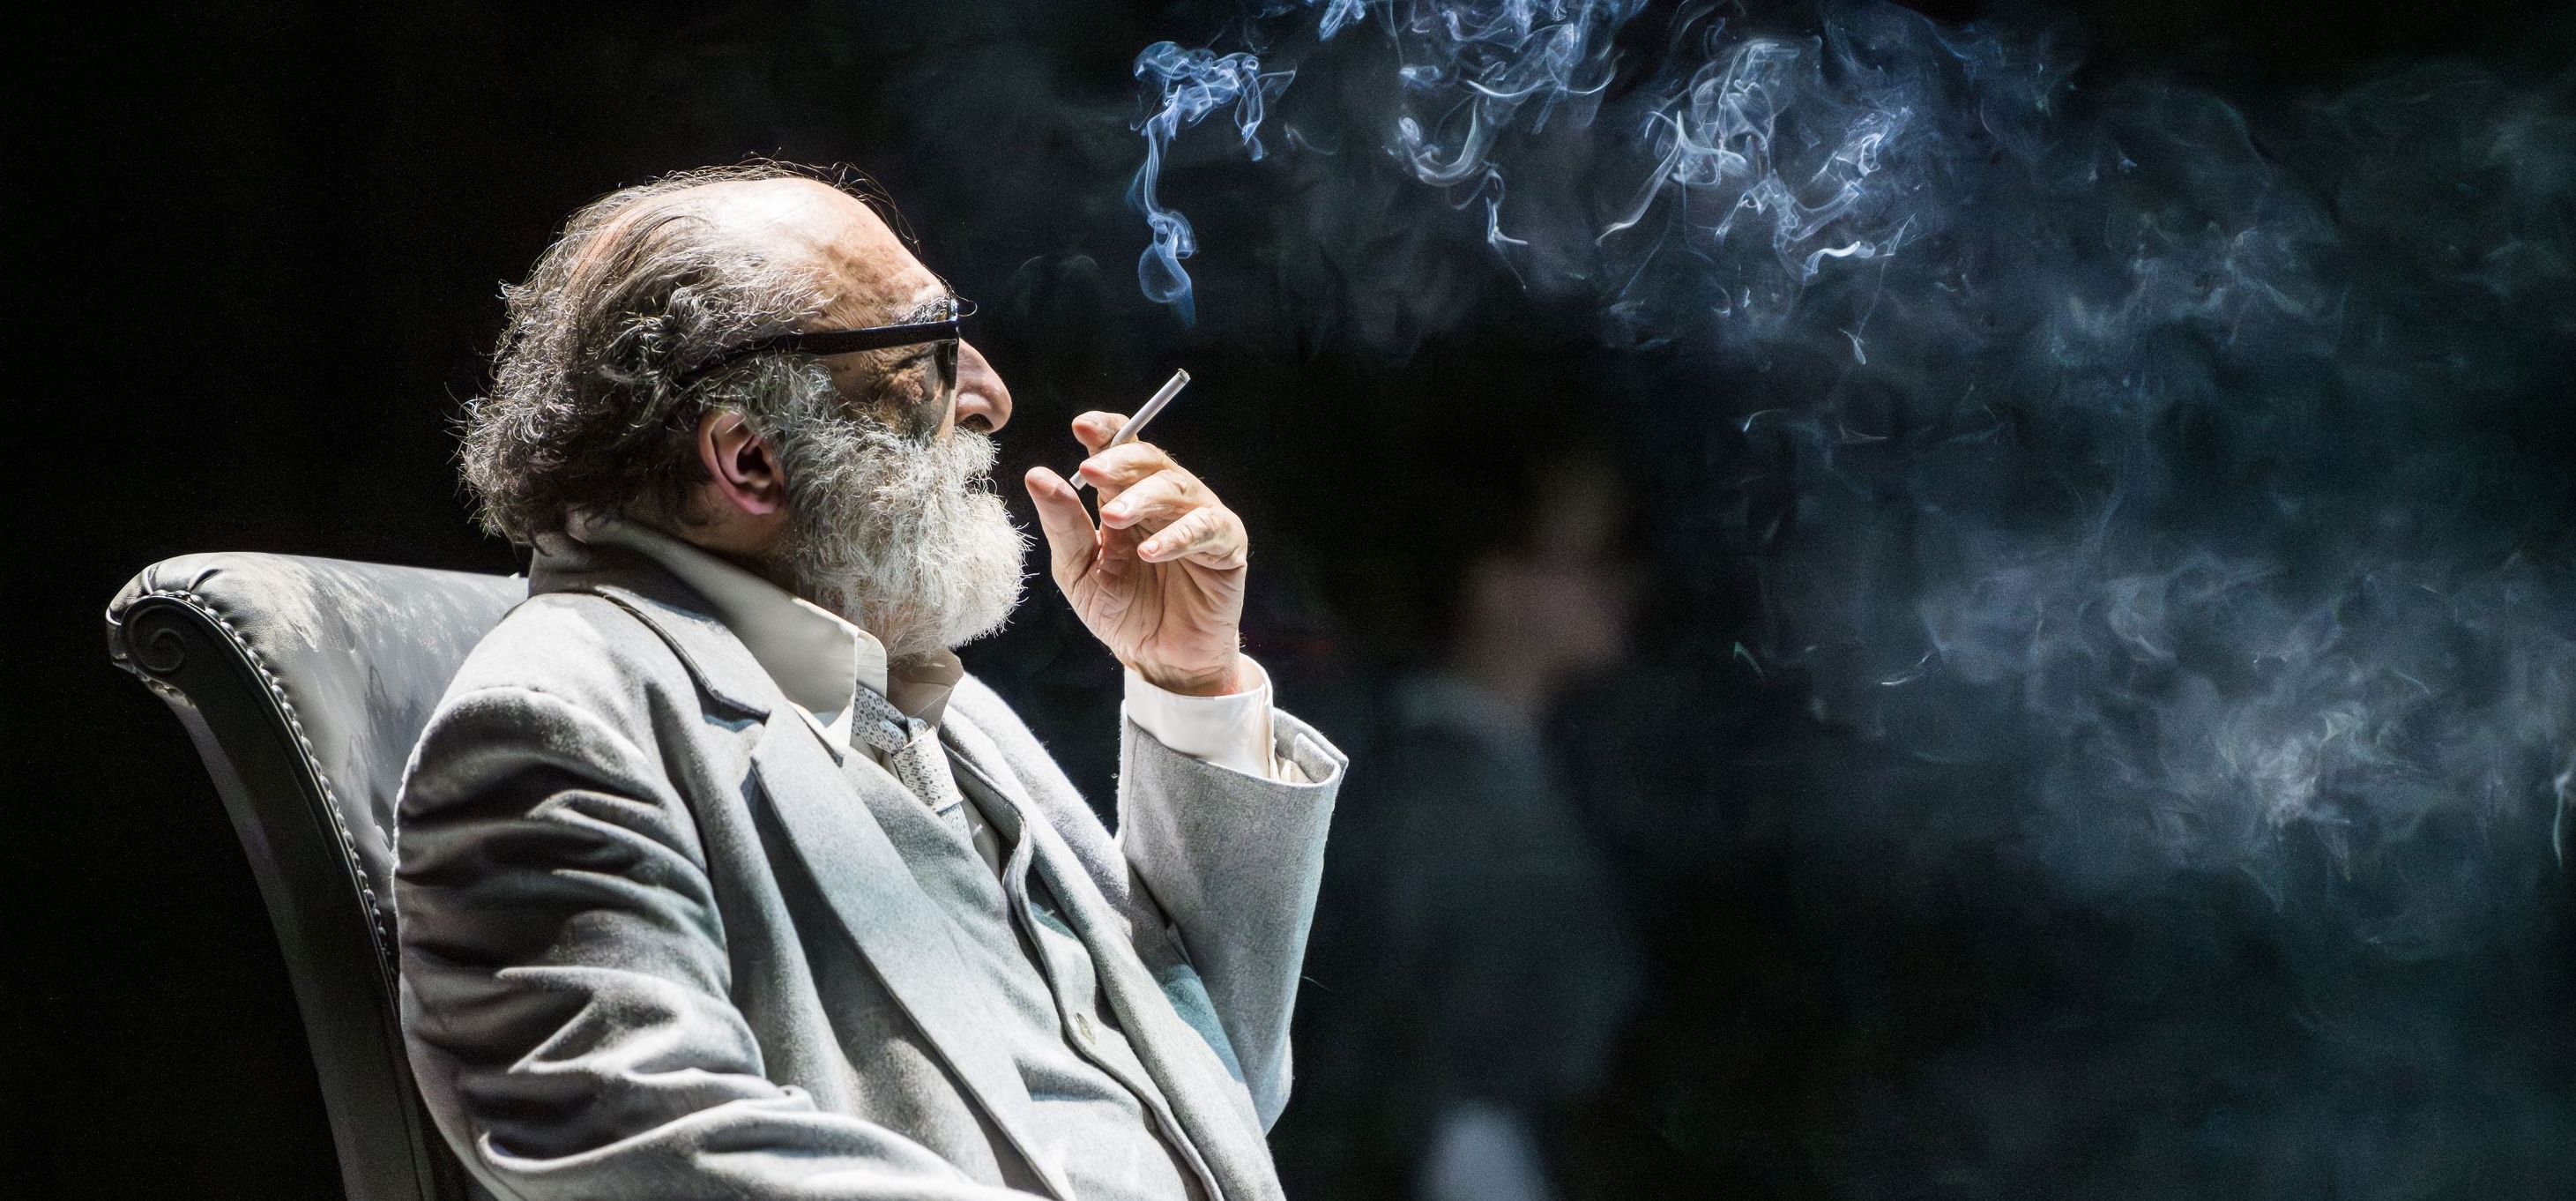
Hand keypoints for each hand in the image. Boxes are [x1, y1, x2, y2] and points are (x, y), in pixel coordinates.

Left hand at [1024, 412, 1252, 695]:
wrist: (1158, 659)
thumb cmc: (1121, 612)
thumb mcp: (1079, 570)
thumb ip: (1063, 525)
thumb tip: (1037, 475)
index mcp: (1127, 498)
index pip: (1122, 449)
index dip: (1107, 431)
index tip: (1081, 427)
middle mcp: (1166, 501)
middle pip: (1150, 461)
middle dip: (1119, 460)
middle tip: (1090, 471)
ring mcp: (1199, 519)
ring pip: (1177, 488)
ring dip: (1143, 498)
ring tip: (1112, 517)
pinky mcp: (1227, 546)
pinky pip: (1206, 529)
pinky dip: (1177, 536)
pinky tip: (1150, 552)